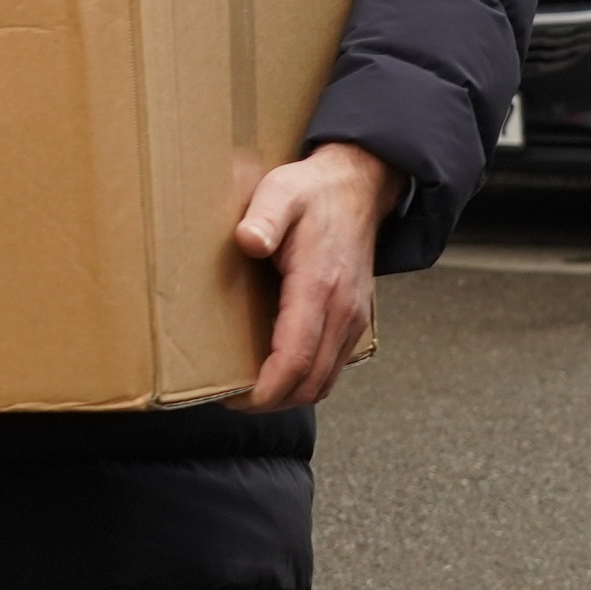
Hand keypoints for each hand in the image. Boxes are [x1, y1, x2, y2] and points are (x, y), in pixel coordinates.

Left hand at [232, 140, 403, 411]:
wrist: (357, 188)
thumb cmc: (313, 193)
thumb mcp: (281, 192)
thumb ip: (264, 216)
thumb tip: (248, 240)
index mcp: (320, 286)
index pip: (297, 357)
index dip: (266, 388)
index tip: (235, 399)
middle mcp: (343, 311)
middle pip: (311, 382)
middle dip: (272, 402)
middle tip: (233, 400)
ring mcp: (352, 318)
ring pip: (324, 380)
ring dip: (290, 395)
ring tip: (251, 393)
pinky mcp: (354, 319)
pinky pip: (332, 365)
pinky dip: (306, 380)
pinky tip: (279, 372)